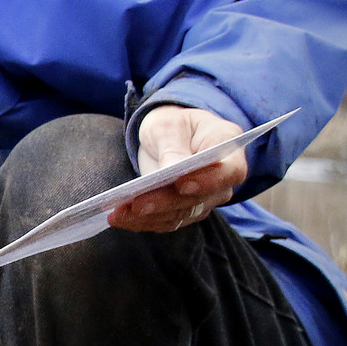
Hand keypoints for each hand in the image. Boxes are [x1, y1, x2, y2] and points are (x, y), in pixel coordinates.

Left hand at [109, 105, 246, 232]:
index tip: (181, 184)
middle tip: (135, 204)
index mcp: (228, 148)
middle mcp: (223, 180)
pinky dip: (141, 222)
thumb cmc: (173, 124)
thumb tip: (172, 170)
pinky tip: (119, 218)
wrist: (169, 135)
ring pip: (180, 214)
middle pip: (199, 199)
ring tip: (117, 214)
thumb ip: (173, 147)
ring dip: (147, 217)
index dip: (208, 181)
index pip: (229, 171)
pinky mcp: (185, 211)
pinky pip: (165, 221)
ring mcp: (205, 199)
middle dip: (164, 203)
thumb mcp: (169, 125)